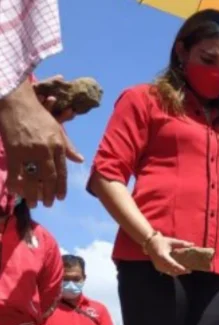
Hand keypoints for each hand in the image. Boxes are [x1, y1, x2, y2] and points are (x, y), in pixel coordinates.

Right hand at [0, 79, 83, 207]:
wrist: (18, 103)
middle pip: (50, 178)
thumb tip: (80, 160)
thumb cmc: (38, 115)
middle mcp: (46, 150)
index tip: (61, 198)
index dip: (62, 187)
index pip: (62, 171)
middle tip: (49, 204)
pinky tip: (16, 193)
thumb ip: (68, 147)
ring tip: (34, 204)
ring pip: (33, 178)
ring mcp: (30, 151)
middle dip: (50, 194)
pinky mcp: (14, 151)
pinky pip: (16, 172)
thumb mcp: (58, 130)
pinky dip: (16, 184)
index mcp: (58, 146)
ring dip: (34, 194)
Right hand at [147, 233, 192, 276]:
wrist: (150, 243)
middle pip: (172, 270)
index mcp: (162, 255)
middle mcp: (159, 262)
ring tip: (186, 271)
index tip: (187, 270)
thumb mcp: (172, 241)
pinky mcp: (157, 268)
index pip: (172, 264)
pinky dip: (173, 272)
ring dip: (177, 273)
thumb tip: (192, 244)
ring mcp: (158, 266)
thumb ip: (182, 243)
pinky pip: (166, 272)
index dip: (180, 268)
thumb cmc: (162, 241)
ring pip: (169, 272)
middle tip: (189, 271)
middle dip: (181, 271)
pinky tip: (179, 271)